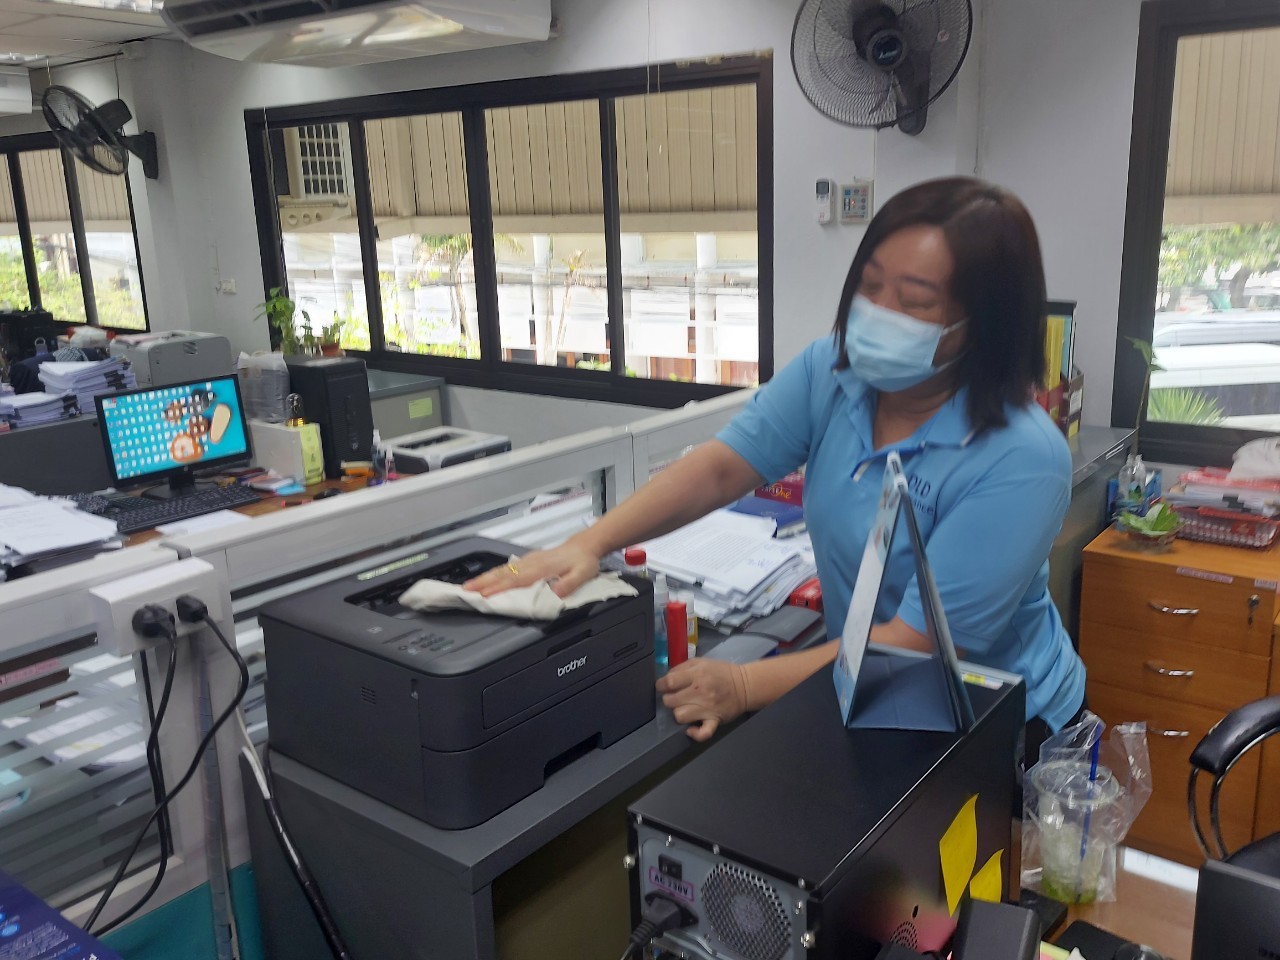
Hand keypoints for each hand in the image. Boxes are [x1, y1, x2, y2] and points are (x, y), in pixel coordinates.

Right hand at [463, 540, 601, 598]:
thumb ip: (570, 583)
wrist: (585, 546)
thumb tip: (556, 592)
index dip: (499, 587)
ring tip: (469, 585)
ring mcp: (529, 560)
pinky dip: (494, 573)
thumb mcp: (583, 574)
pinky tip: (487, 578)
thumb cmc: (583, 562)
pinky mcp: (529, 560)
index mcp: (542, 568)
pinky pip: (507, 567)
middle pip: (503, 573)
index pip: (516, 580)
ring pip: (503, 569)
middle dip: (483, 581)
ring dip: (485, 577)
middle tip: (465, 589)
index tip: (483, 594)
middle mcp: (532, 563)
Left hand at [656, 658, 749, 741]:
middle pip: (670, 701)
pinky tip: (691, 729)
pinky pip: (703, 733)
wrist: (745, 685)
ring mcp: (707, 708)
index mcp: (696, 675)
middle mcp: (700, 692)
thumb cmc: (721, 672)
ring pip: (680, 716)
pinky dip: (695, 733)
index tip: (663, 686)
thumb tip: (666, 678)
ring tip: (684, 708)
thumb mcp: (701, 662)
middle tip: (676, 697)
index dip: (661, 685)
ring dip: (679, 713)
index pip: (669, 682)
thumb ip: (682, 667)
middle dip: (669, 699)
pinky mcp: (715, 721)